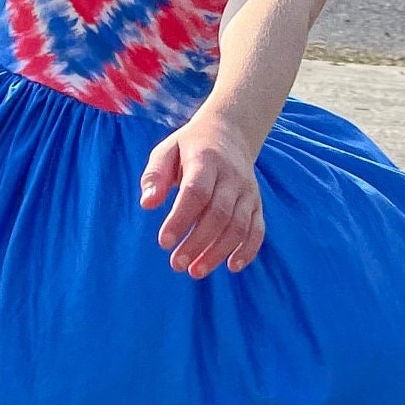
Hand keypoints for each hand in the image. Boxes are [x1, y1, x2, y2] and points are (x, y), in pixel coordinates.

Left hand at [139, 112, 264, 276]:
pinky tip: (232, 266)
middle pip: (218, 213)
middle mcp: (231, 176)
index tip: (163, 242)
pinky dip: (248, 249)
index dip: (181, 219)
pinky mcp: (257, 203)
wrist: (229, 133)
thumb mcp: (167, 151)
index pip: (196, 192)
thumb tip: (147, 204)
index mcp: (206, 160)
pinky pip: (258, 229)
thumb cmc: (190, 147)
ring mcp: (247, 191)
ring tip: (196, 271)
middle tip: (177, 264)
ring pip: (238, 225)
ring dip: (218, 252)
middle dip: (198, 243)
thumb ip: (155, 176)